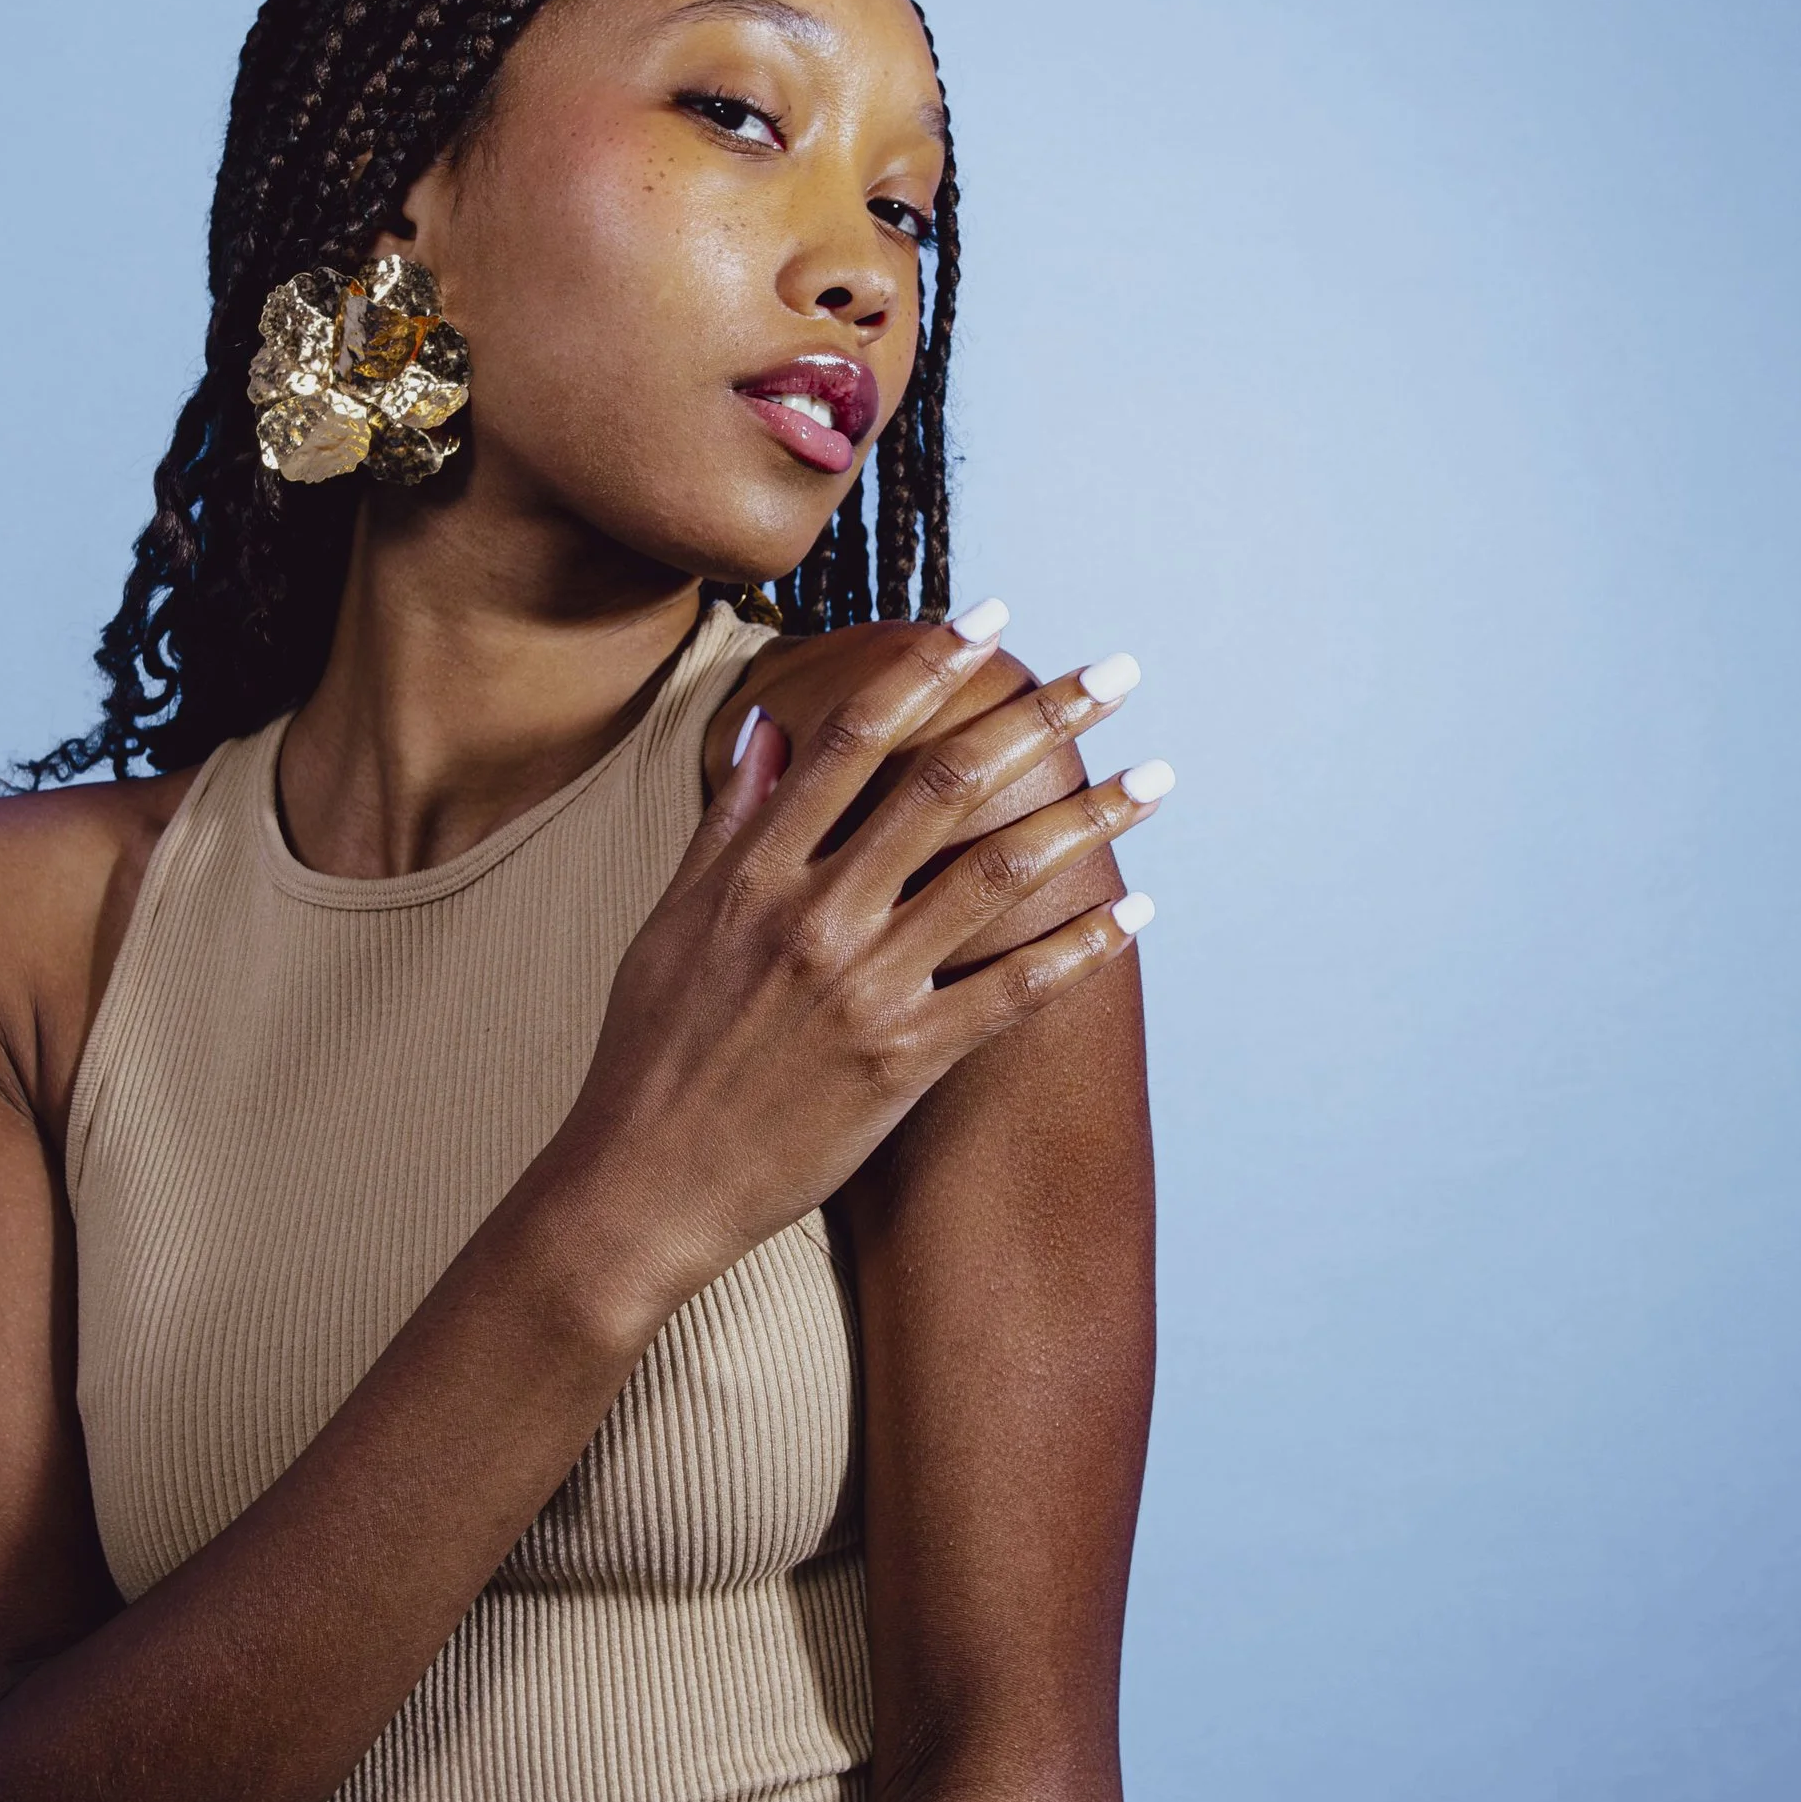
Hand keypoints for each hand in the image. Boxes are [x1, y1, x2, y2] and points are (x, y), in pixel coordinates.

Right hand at [554, 605, 1159, 1302]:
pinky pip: (1011, 992)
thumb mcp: (669, 920)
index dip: (931, 667)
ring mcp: (866, 990)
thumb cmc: (652, 1048)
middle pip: (949, 787)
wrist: (644, 1182)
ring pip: (998, 878)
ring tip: (1156, 778)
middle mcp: (817, 916)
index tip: (993, 619)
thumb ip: (729, 822)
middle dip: (1042, 721)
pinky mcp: (903, 1063)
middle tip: (1118, 674)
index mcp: (756, 870)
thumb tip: (768, 728)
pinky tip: (1136, 911)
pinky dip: (1079, 949)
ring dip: (1088, 820)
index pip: (857, 737)